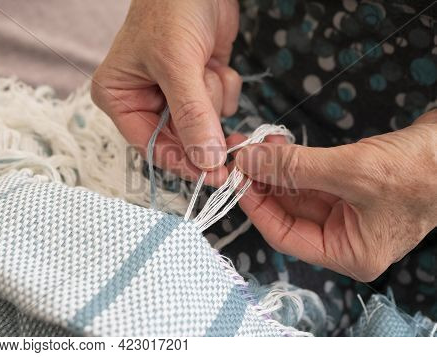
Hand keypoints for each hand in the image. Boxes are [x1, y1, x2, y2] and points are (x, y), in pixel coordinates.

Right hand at [91, 0, 240, 185]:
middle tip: (223, 126)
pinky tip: (215, 62)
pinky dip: (225, 86)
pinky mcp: (200, 88)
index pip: (150, 146)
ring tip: (205, 66)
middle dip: (203, 126)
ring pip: (205, 125)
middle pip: (181, 141)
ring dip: (213, 98)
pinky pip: (221, 108)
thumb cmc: (172, 8)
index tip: (213, 174)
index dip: (182, 163)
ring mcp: (175, 96)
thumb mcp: (176, 64)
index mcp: (120, 98)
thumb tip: (207, 161)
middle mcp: (145, 102)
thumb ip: (191, 115)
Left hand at [235, 110, 436, 280]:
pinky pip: (312, 178)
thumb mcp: (351, 170)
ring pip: (298, 192)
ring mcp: (349, 211)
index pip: (286, 236)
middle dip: (263, 181)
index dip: (256, 206)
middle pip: (289, 211)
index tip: (236, 179)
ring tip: (257, 143)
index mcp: (349, 253)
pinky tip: (278, 146)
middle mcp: (347, 237)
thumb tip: (248, 161)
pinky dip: (294, 162)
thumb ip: (295, 167)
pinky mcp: (351, 187)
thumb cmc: (420, 170)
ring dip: (276, 168)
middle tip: (241, 154)